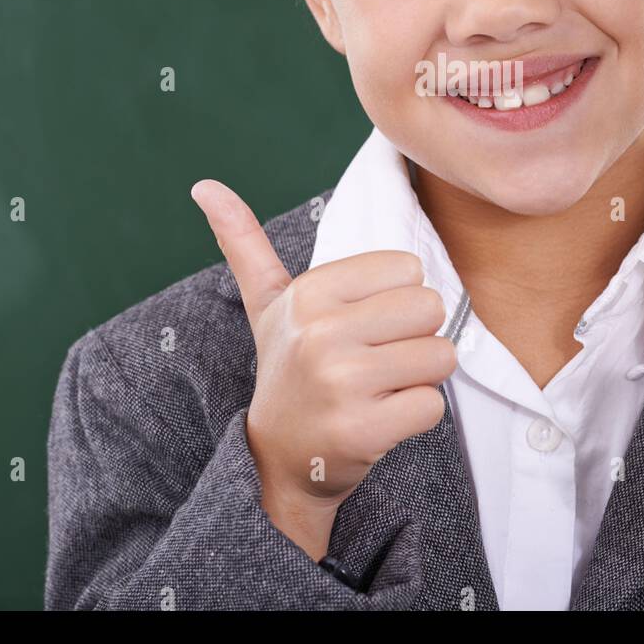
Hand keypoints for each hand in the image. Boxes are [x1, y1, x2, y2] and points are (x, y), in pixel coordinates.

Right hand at [190, 180, 455, 557]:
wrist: (277, 459)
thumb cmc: (288, 369)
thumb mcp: (267, 305)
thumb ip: (245, 243)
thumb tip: (203, 184)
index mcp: (308, 293)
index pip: (409, 268)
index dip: (396, 300)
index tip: (361, 327)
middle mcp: (320, 333)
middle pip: (430, 308)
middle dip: (415, 337)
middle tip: (375, 360)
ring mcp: (340, 382)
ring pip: (440, 356)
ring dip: (420, 377)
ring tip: (379, 389)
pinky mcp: (362, 429)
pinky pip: (433, 404)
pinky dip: (417, 416)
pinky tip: (381, 420)